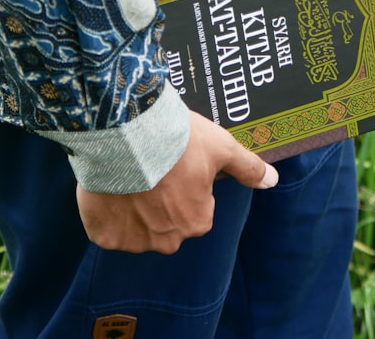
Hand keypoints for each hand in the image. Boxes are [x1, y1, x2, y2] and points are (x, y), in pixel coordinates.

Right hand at [76, 111, 277, 253]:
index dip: (187, 184)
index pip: (198, 209)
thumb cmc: (178, 141)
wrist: (126, 134)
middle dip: (160, 201)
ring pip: (136, 226)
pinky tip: (111, 185)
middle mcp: (167, 240)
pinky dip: (107, 211)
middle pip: (167, 222)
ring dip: (134, 206)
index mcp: (197, 223)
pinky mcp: (102, 234)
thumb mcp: (221, 148)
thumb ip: (248, 167)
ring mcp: (132, 240)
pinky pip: (107, 227)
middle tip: (153, 168)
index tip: (177, 165)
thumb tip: (272, 180)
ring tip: (131, 172)